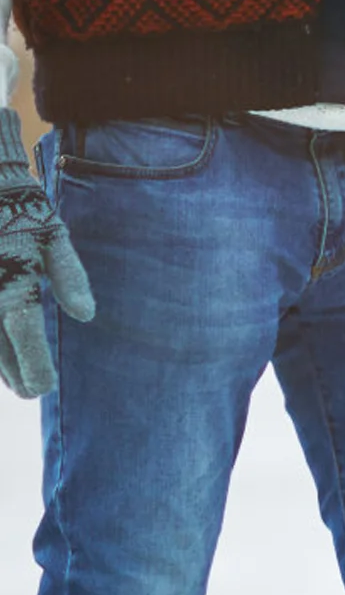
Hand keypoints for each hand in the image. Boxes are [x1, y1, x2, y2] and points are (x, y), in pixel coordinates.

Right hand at [0, 107, 94, 397]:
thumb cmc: (21, 205)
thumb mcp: (53, 236)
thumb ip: (69, 278)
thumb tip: (86, 316)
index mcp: (12, 288)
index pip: (24, 341)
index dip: (34, 371)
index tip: (44, 388)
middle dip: (13, 372)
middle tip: (29, 389)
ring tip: (11, 376)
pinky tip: (0, 348)